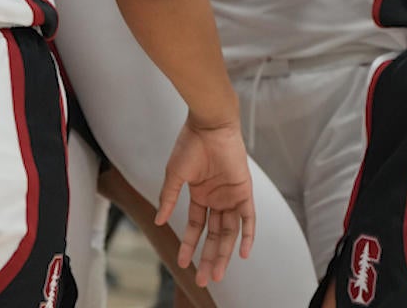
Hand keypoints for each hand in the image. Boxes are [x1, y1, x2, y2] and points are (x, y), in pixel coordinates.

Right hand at [156, 117, 255, 286]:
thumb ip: (169, 199)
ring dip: (224, 253)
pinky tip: (242, 254)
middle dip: (208, 257)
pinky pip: (248, 218)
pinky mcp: (243, 191)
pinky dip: (247, 235)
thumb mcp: (175, 175)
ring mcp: (231, 196)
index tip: (181, 263)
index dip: (188, 245)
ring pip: (229, 232)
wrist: (209, 126)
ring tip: (218, 273)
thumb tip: (158, 221)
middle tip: (204, 280)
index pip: (196, 227)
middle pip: (214, 235)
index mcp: (200, 194)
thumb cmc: (190, 145)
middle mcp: (217, 198)